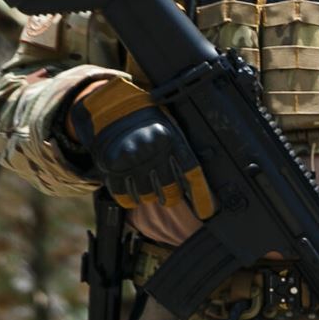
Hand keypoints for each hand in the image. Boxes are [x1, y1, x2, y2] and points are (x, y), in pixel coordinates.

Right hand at [67, 79, 214, 215]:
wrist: (112, 107)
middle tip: (172, 198)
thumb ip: (181, 152)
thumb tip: (195, 182)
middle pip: (171, 190)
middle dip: (173, 198)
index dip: (202, 196)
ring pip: (148, 196)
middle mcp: (153, 152)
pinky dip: (130, 200)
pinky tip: (134, 198)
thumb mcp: (170, 129)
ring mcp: (131, 161)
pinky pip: (124, 195)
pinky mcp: (112, 167)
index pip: (192, 174)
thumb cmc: (148, 121)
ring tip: (152, 194)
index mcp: (172, 140)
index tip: (206, 212)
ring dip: (151, 199)